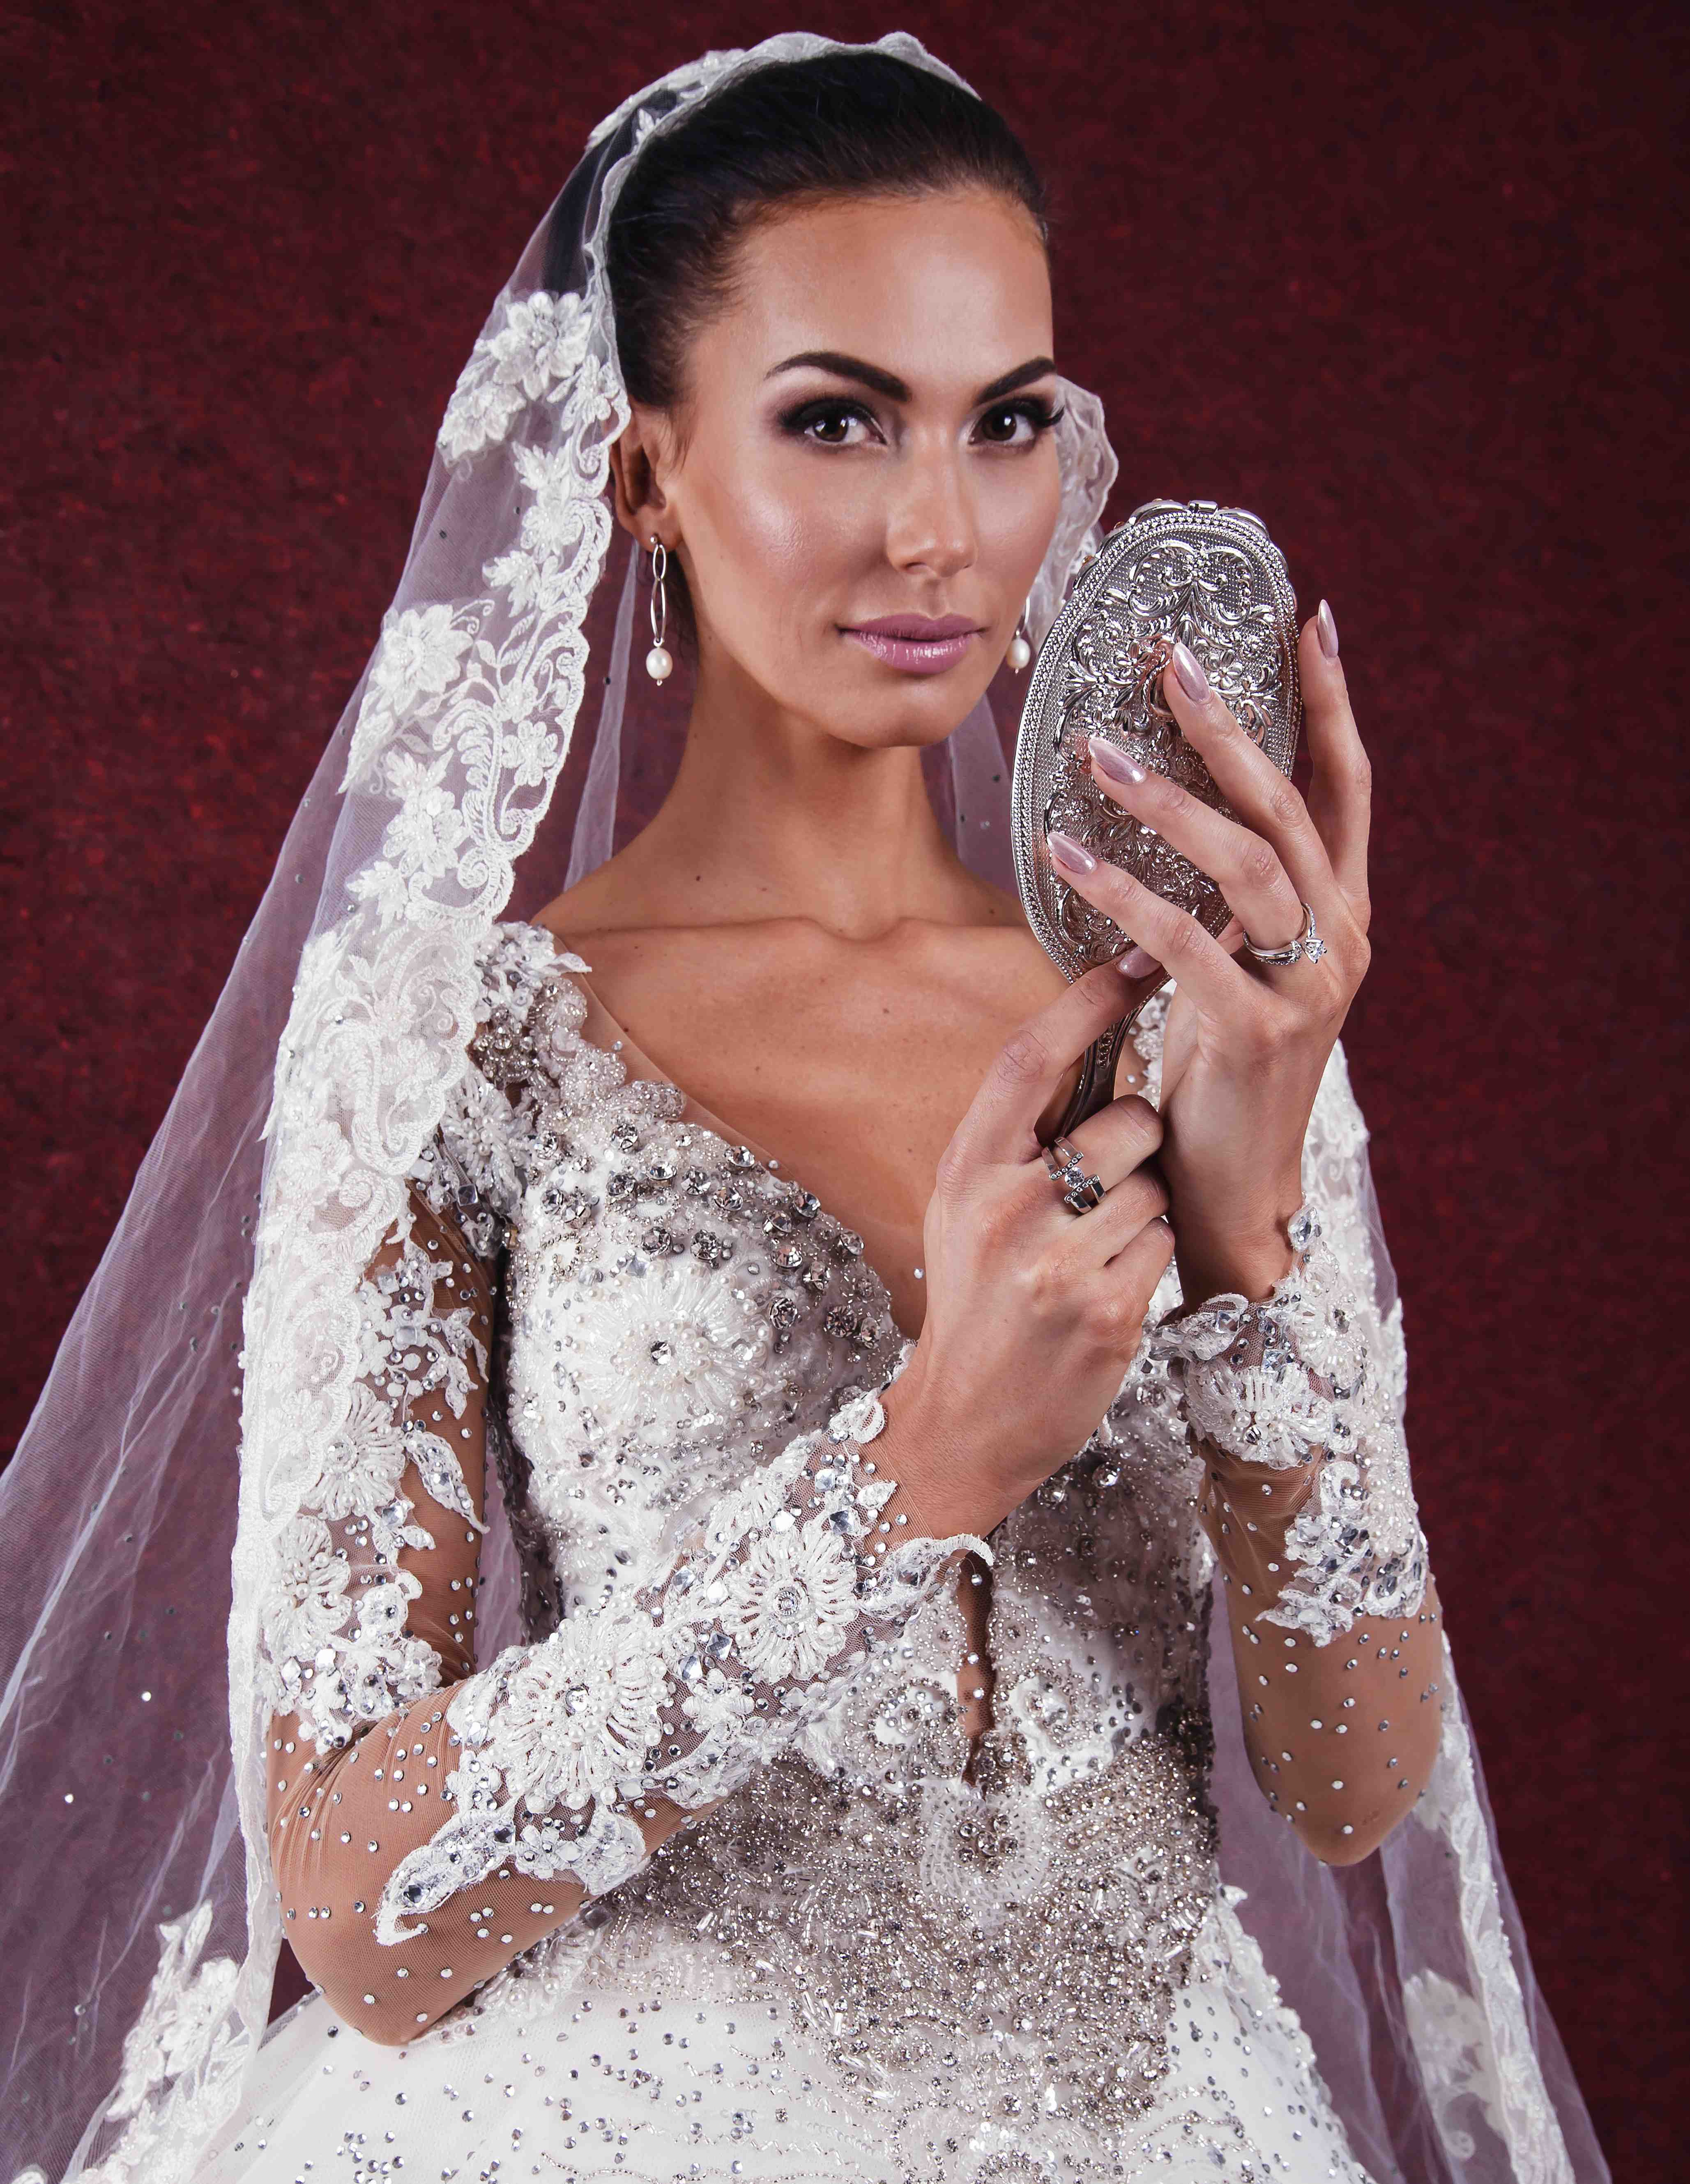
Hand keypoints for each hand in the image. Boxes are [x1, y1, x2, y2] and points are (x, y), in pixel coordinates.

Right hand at [880, 965, 1176, 1540]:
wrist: (965, 1421)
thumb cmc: (977, 1303)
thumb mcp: (968, 1209)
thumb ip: (1019, 1139)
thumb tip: (1095, 1052)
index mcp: (969, 1169)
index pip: (1032, 1058)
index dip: (1089, 1001)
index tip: (1136, 960)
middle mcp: (1008, 1207)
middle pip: (1127, 1120)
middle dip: (1136, 1145)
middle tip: (1098, 1192)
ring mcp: (1057, 1260)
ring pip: (1156, 1184)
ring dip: (1144, 1210)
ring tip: (1095, 1252)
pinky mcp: (1106, 1310)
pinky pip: (1165, 1242)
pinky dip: (1149, 1259)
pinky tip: (1108, 1291)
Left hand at [1045, 605, 1371, 1305]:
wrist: (1231, 1188)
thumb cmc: (1221, 1073)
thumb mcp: (1239, 970)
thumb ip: (1235, 903)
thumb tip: (1197, 818)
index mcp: (1343, 912)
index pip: (1344, 786)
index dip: (1330, 703)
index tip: (1309, 621)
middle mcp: (1343, 937)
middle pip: (1290, 805)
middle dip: (1233, 726)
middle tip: (1174, 661)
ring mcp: (1308, 985)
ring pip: (1245, 863)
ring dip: (1169, 800)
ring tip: (1099, 752)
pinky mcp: (1257, 1029)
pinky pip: (1183, 941)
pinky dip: (1123, 894)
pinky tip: (1067, 856)